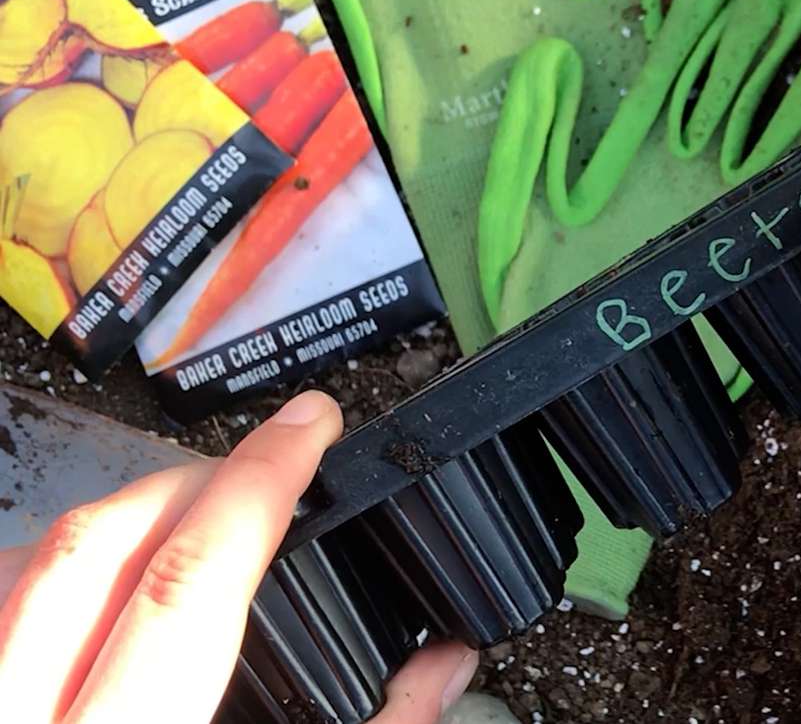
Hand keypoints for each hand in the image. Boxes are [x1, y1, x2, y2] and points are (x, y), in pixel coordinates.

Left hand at [0, 391, 475, 722]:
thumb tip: (442, 664)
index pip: (193, 578)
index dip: (262, 479)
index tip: (312, 423)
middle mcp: (30, 718)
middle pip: (94, 545)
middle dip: (190, 479)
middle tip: (263, 466)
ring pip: (16, 564)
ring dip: (108, 521)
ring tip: (183, 521)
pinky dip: (40, 575)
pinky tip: (91, 589)